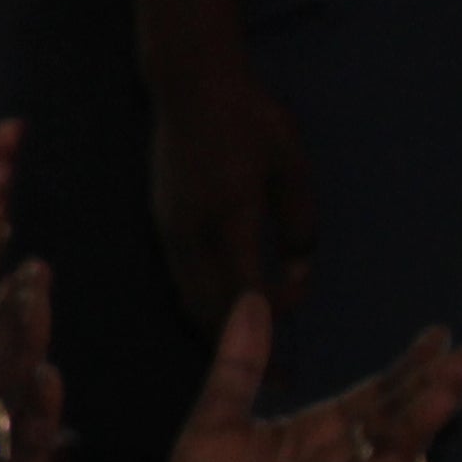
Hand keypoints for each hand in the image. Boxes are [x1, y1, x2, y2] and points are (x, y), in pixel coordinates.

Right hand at [152, 64, 314, 328]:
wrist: (188, 84)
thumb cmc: (250, 118)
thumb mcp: (293, 167)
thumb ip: (300, 222)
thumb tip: (301, 265)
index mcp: (227, 218)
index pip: (248, 291)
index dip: (276, 312)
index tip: (300, 299)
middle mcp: (189, 233)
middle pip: (208, 308)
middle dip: (242, 345)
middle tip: (274, 377)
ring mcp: (168, 228)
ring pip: (188, 297)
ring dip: (217, 327)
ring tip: (247, 350)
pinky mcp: (160, 221)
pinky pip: (179, 278)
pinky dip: (202, 302)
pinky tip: (222, 306)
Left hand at [158, 294, 461, 461]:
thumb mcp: (218, 416)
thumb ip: (240, 363)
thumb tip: (253, 297)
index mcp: (320, 431)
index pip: (374, 392)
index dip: (406, 366)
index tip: (439, 333)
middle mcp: (339, 461)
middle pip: (393, 419)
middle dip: (431, 390)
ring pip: (385, 457)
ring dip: (415, 429)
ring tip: (446, 396)